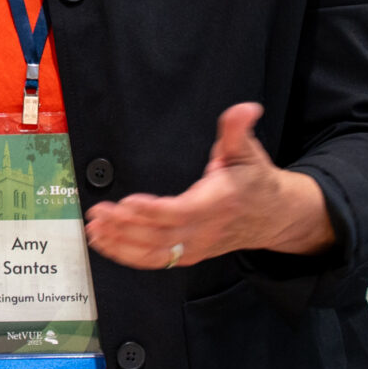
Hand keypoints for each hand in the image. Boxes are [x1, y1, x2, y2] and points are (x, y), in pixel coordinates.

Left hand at [82, 102, 333, 269]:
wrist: (273, 216)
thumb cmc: (255, 181)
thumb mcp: (248, 151)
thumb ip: (238, 130)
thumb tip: (245, 108)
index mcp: (218, 203)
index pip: (181, 212)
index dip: (152, 211)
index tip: (126, 202)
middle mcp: (205, 230)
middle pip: (160, 235)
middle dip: (125, 226)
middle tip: (98, 213)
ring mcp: (196, 246)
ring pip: (154, 252)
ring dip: (120, 243)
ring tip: (94, 229)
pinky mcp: (188, 254)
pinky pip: (155, 260)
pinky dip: (127, 254)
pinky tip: (105, 243)